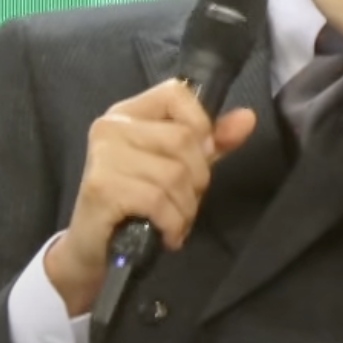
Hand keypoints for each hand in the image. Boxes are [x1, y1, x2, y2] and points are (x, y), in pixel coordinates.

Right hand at [44, 79, 256, 315]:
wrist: (94, 250)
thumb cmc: (138, 203)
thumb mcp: (181, 166)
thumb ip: (213, 141)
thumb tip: (248, 117)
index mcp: (128, 113)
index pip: (176, 92)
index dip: (200, 124)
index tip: (201, 156)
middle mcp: (111, 127)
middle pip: (183, 138)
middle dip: (198, 178)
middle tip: (186, 201)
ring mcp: (102, 156)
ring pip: (174, 173)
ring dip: (186, 206)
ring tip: (176, 220)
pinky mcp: (101, 189)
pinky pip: (158, 200)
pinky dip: (173, 223)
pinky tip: (168, 234)